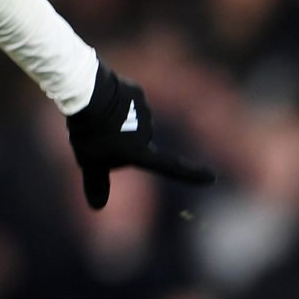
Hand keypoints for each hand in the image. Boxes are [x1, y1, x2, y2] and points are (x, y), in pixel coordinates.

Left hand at [66, 64, 215, 208]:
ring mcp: (143, 110)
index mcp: (141, 151)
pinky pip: (125, 102)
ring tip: (94, 117)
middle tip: (97, 135)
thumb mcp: (90, 162)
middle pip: (135, 142)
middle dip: (118, 141)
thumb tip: (97, 206)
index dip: (190, 174)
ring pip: (128, 121)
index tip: (212, 178)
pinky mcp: (135, 92)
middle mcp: (147, 132)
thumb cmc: (89, 131)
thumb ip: (97, 183)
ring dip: (114, 121)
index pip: (171, 167)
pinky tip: (99, 101)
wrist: (86, 92)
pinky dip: (114, 104)